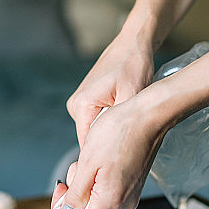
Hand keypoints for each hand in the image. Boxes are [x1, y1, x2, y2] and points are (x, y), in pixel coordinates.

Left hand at [53, 95, 171, 208]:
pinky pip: (106, 190)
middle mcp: (123, 204)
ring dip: (86, 181)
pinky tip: (102, 158)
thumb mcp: (88, 162)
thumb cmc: (121, 131)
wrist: (149, 116)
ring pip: (95, 198)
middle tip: (76, 166)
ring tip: (92, 157)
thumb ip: (75, 195)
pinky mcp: (132, 186)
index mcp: (111, 201)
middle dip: (74, 192)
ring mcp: (129, 195)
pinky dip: (97, 177)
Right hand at [66, 33, 155, 147]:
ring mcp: (79, 103)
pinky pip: (97, 121)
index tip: (120, 163)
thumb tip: (114, 146)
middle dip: (108, 145)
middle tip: (129, 144)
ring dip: (110, 133)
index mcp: (82, 106)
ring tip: (129, 128)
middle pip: (90, 140)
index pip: (87, 145)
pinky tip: (124, 119)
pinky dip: (110, 123)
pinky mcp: (87, 101)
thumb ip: (120, 122)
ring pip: (94, 132)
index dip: (102, 156)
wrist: (132, 45)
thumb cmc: (133, 65)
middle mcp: (75, 105)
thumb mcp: (131, 95)